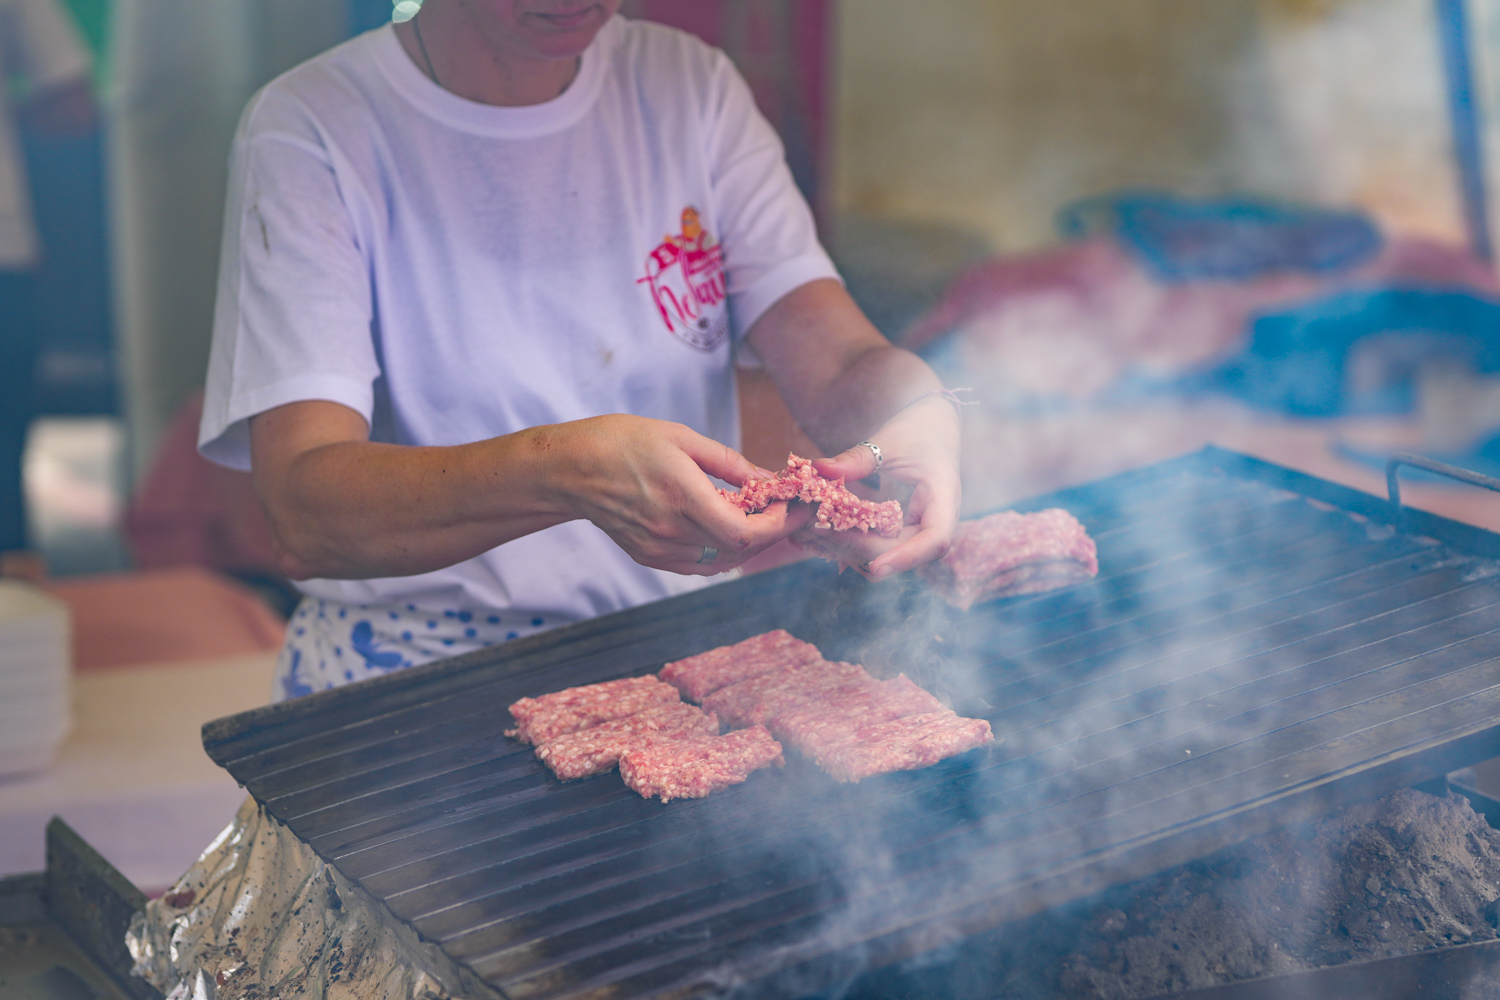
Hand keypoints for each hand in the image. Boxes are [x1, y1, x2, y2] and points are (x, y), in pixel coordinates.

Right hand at [548, 414, 807, 575]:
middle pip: (740, 550)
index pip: (746, 532)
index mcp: (683, 498)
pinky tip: (729, 528)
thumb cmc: (622, 442)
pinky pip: (699, 565)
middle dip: (773, 531)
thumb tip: (769, 479)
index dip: (780, 525)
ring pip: (723, 562)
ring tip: (764, 517)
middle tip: (789, 509)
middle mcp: (672, 532)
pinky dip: (723, 551)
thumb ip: (729, 463)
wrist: (569, 469)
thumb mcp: (681, 438)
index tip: (799, 507)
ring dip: (750, 544)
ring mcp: (659, 550)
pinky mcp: (649, 556)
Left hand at [798, 396, 960, 580]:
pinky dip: (857, 542)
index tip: (876, 567)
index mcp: (944, 496)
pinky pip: (884, 543)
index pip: (936, 539)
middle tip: (823, 536)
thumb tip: (819, 469)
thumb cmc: (919, 427)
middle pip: (907, 550)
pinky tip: (826, 536)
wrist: (934, 422)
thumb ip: (858, 458)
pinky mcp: (906, 525)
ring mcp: (922, 524)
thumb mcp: (889, 440)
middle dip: (865, 550)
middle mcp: (937, 518)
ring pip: (892, 552)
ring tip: (818, 535)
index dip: (907, 557)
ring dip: (856, 550)